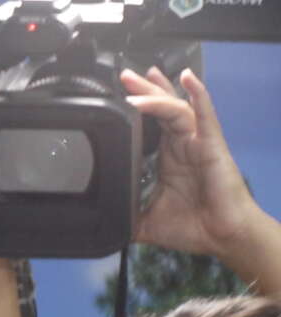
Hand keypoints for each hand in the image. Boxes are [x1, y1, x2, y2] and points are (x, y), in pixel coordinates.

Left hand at [124, 67, 264, 263]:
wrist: (222, 237)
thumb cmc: (194, 226)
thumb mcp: (146, 222)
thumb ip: (124, 217)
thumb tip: (99, 225)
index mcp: (168, 156)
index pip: (152, 121)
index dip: (139, 104)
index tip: (119, 92)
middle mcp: (183, 144)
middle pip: (163, 106)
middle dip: (144, 88)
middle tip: (123, 74)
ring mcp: (198, 142)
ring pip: (177, 108)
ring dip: (157, 92)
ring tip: (138, 80)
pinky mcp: (212, 146)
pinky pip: (204, 115)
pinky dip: (197, 95)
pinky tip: (188, 78)